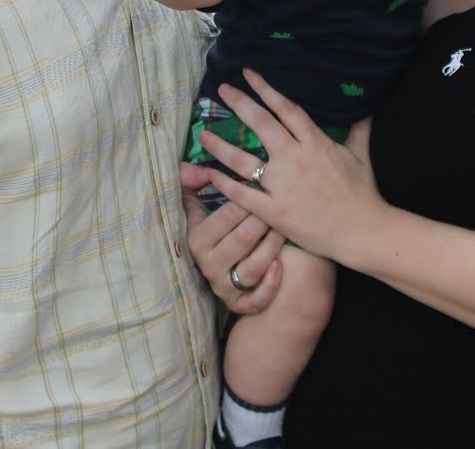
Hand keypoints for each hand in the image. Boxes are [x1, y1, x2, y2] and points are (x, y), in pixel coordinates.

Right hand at [181, 162, 285, 313]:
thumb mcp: (195, 205)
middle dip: (264, 220)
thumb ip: (190, 181)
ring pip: (254, 266)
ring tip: (284, 229)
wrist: (217, 270)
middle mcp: (208, 265)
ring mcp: (223, 286)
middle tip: (282, 204)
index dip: (248, 199)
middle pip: (243, 239)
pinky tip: (281, 264)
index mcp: (197, 239)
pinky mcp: (239, 305)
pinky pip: (257, 298)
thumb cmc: (211, 230)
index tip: (264, 186)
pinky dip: (271, 283)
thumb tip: (202, 170)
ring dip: (272, 245)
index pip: (227, 216)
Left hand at [197, 70, 382, 264]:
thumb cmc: (363, 194)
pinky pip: (243, 195)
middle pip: (261, 124)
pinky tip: (210, 175)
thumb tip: (364, 109)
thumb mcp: (361, 156)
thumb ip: (359, 130)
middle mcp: (295, 159)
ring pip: (243, 160)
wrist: (363, 231)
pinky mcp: (275, 211)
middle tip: (222, 89)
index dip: (266, 89)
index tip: (249, 75)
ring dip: (220, 145)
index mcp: (315, 143)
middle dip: (239, 103)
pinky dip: (224, 185)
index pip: (286, 109)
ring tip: (203, 134)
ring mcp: (283, 185)